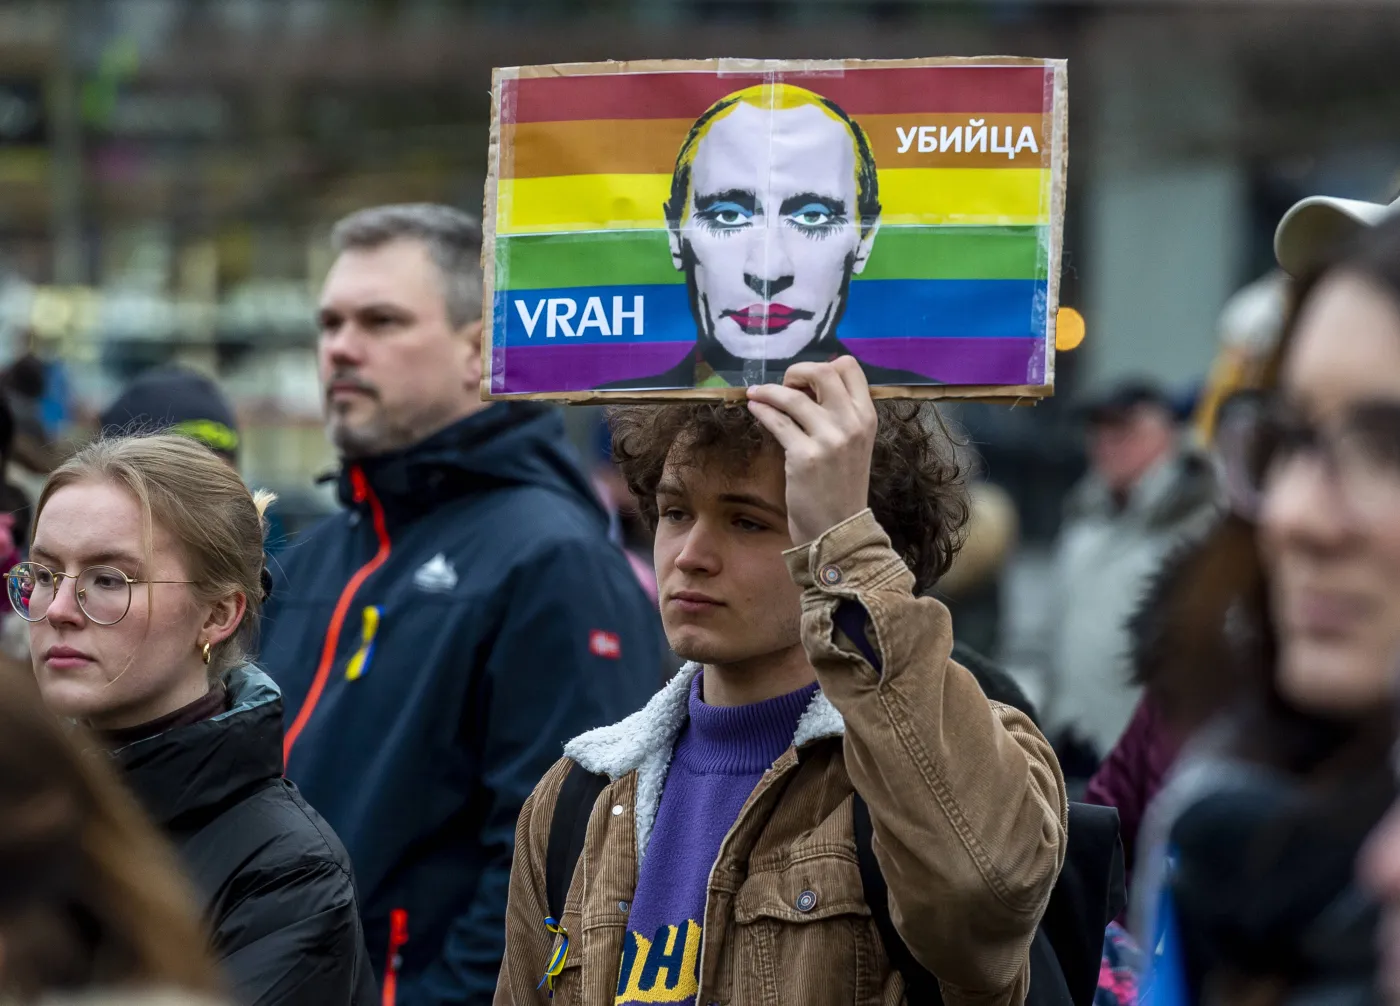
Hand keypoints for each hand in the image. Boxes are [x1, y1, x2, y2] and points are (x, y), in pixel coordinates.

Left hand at [746, 357, 876, 546]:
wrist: (838, 528)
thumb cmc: (841, 486)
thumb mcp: (853, 445)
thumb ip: (839, 415)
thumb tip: (806, 387)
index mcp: (867, 416)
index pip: (848, 367)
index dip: (823, 366)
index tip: (807, 383)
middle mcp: (852, 423)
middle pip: (823, 371)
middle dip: (797, 372)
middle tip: (785, 387)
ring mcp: (829, 439)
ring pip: (793, 396)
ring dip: (769, 391)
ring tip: (757, 394)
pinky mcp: (805, 456)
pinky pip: (777, 421)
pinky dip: (762, 410)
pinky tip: (754, 407)